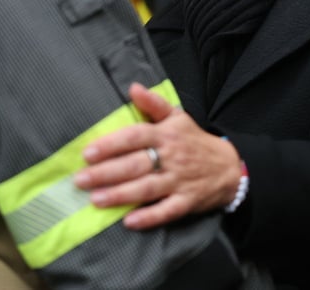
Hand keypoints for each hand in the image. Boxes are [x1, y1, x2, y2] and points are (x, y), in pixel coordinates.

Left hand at [74, 82, 241, 229]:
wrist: (229, 166)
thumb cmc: (194, 140)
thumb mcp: (177, 117)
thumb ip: (153, 103)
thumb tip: (132, 87)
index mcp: (166, 135)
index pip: (135, 137)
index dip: (111, 145)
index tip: (88, 153)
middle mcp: (171, 157)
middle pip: (135, 165)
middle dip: (106, 173)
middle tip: (81, 179)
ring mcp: (179, 181)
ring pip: (147, 188)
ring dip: (120, 195)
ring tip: (96, 199)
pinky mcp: (187, 202)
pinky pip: (167, 211)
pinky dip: (149, 217)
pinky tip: (129, 222)